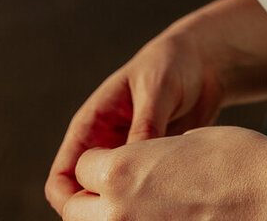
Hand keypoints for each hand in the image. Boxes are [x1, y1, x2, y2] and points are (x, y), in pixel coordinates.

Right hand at [45, 30, 228, 213]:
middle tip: (133, 215)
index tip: (98, 209)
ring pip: (113, 202)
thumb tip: (132, 168)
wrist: (205, 62)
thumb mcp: (156, 89)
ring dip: (128, 210)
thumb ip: (144, 125)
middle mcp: (103, 149)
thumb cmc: (173, 63)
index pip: (61, 178)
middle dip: (99, 213)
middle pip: (82, 199)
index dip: (69, 202)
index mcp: (90, 127)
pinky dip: (151, 205)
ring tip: (155, 207)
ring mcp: (126, 162)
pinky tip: (172, 202)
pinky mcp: (151, 170)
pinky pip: (142, 198)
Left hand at [59, 127, 266, 220]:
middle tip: (109, 192)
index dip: (99, 160)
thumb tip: (144, 171)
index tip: (115, 160)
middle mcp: (118, 210)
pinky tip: (161, 217)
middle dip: (86, 197)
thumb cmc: (238, 161)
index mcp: (122, 169)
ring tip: (136, 206)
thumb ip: (150, 156)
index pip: (82, 167)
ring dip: (107, 216)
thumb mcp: (187, 141)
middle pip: (74, 209)